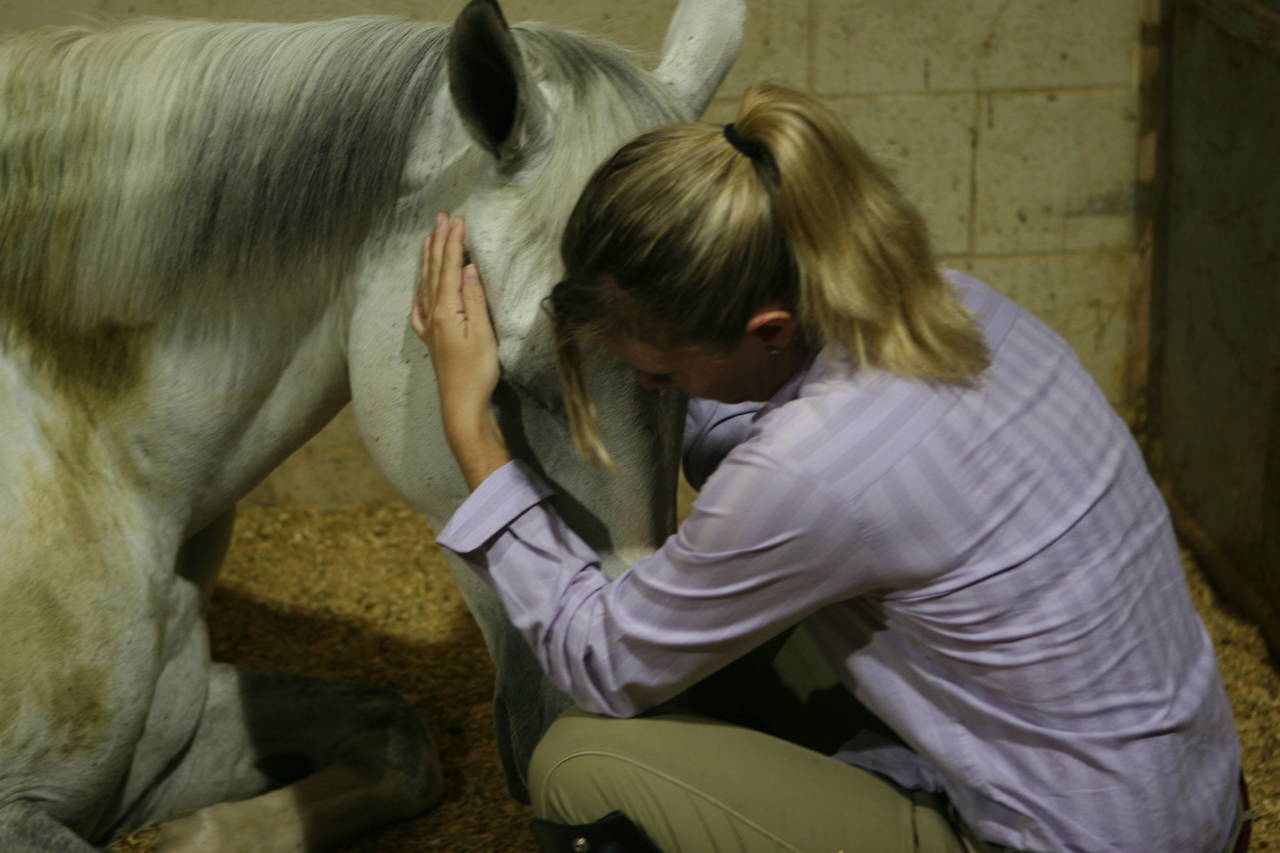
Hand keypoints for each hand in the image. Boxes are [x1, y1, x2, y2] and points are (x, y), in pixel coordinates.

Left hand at [411, 212, 510, 488]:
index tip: (457, 219)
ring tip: (427, 239)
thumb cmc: (476, 371)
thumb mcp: (482, 333)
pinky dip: (421, 288)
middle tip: (441, 217)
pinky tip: (421, 285)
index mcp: (445, 309)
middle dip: (439, 242)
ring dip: (428, 260)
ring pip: (425, 284)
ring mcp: (429, 326)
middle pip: (434, 271)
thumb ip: (473, 299)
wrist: (461, 404)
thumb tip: (468, 268)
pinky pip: (420, 305)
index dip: (452, 242)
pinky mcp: (432, 338)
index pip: (449, 267)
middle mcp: (432, 314)